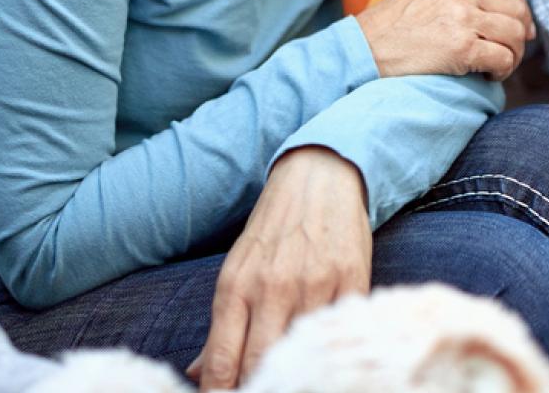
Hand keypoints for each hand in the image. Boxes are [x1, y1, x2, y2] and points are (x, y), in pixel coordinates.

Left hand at [187, 147, 372, 389]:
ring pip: (300, 353)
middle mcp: (273, 288)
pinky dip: (328, 350)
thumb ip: (220, 327)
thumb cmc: (274, 232)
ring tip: (288, 378)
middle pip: (260, 364)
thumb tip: (197, 373)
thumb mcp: (237, 270)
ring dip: (292, 372)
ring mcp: (314, 286)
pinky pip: (337, 331)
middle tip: (256, 391)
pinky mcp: (351, 281)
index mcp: (236, 287)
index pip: (222, 361)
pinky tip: (321, 357)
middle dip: (255, 387)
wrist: (319, 177)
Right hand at [354, 0, 533, 81]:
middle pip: (517, 11)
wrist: (363, 49)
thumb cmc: (393, 27)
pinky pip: (503, 59)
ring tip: (495, 66)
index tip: (521, 30)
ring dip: (512, 56)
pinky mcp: (461, 47)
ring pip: (514, 35)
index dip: (520, 11)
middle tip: (510, 53)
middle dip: (520, 36)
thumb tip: (506, 11)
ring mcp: (462, 16)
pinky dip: (502, 71)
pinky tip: (488, 76)